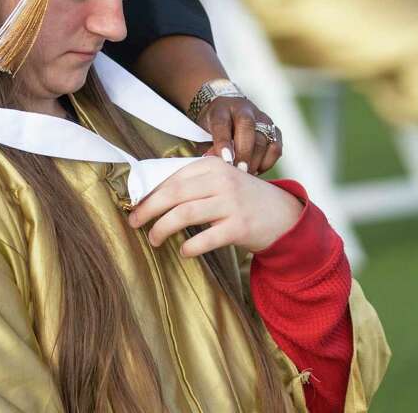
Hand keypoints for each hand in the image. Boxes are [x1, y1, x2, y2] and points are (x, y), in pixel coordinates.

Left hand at [127, 156, 303, 256]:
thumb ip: (194, 183)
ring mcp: (232, 204)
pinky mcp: (240, 228)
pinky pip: (206, 238)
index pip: (173, 177)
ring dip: (163, 228)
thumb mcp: (221, 181)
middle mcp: (222, 181)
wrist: (284, 215)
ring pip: (185, 214)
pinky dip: (190, 247)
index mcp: (213, 166)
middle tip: (134, 222)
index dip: (150, 192)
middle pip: (174, 193)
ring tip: (153, 239)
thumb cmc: (243, 199)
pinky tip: (183, 252)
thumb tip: (151, 195)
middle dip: (148, 208)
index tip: (134, 205)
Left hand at [197, 96, 281, 174]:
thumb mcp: (203, 134)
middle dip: (243, 153)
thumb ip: (209, 148)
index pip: (221, 123)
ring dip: (255, 161)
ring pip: (263, 140)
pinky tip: (255, 170)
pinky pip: (275, 148)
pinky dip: (266, 162)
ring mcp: (261, 119)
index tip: (225, 159)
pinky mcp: (275, 130)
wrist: (227, 112)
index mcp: (221, 108)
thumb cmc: (212, 128)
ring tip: (245, 174)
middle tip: (239, 171)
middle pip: (247, 129)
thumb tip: (216, 163)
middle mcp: (243, 110)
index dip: (223, 142)